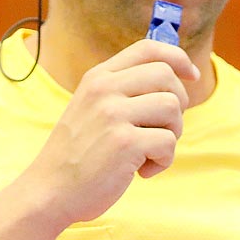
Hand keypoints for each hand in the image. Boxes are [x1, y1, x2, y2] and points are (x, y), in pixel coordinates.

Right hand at [23, 39, 196, 225]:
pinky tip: (141, 171)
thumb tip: (176, 78)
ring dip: (172, 135)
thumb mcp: (92, 109)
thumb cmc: (78, 155)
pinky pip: (168, 142)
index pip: (148, 48)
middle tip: (162, 131)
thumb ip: (123, 91)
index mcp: (98, 77)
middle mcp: (104, 89)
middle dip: (178, 105)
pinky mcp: (124, 143)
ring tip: (149, 153)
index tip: (191, 75)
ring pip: (172, 108)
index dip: (178, 58)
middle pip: (167, 76)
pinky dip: (163, 161)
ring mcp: (113, 114)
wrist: (48, 191)